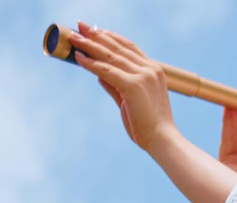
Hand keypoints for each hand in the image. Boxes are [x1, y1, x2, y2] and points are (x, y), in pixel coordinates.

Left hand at [69, 23, 175, 153]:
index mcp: (153, 71)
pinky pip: (107, 70)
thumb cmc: (148, 128)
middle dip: (97, 35)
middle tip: (80, 26)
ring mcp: (142, 75)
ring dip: (90, 45)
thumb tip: (100, 75)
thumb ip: (116, 87)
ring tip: (74, 38)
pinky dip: (91, 64)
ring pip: (110, 56)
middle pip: (118, 47)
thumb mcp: (131, 102)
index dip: (111, 38)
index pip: (130, 47)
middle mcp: (149, 69)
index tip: (97, 31)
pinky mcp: (133, 85)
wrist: (162, 141)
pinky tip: (79, 58)